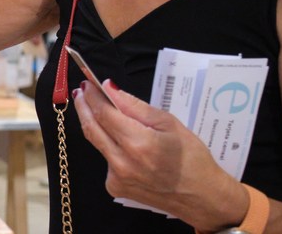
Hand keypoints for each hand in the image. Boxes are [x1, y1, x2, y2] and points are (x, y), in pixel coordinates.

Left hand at [72, 80, 243, 228]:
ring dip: (93, 123)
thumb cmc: (191, 158)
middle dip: (83, 107)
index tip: (88, 83)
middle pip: (92, 128)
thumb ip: (135, 106)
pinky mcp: (115, 188)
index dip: (93, 96)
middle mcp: (123, 162)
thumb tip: (110, 89)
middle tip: (81, 91)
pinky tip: (119, 141)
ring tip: (92, 107)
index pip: (104, 113)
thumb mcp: (169, 123)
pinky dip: (109, 145)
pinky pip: (106, 159)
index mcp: (138, 143)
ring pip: (97, 143)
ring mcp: (117, 178)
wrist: (200, 197)